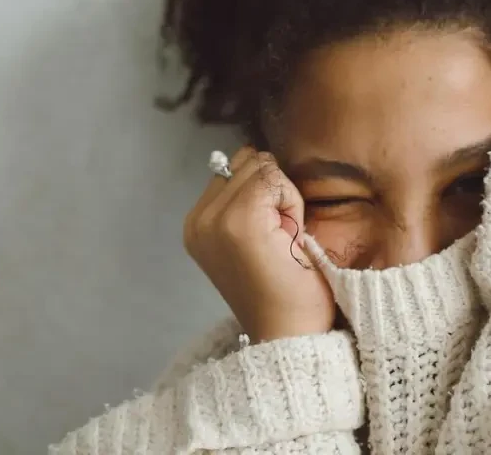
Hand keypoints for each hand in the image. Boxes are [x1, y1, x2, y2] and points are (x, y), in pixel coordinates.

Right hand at [184, 147, 334, 341]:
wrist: (289, 334)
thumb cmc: (285, 289)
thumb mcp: (258, 236)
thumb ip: (249, 198)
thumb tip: (259, 156)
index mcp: (198, 223)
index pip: (236, 167)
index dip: (266, 194)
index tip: (269, 239)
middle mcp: (199, 219)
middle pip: (249, 161)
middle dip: (274, 191)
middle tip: (279, 240)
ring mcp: (215, 219)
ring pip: (262, 167)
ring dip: (284, 198)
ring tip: (283, 240)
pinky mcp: (239, 221)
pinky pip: (274, 179)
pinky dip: (292, 204)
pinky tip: (289, 240)